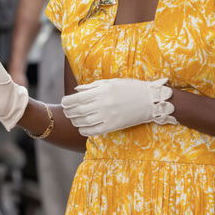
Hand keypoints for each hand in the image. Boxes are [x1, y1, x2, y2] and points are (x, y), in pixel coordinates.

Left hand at [61, 78, 175, 136]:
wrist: (150, 100)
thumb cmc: (130, 88)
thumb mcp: (111, 83)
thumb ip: (92, 86)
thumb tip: (76, 90)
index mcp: (101, 91)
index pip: (75, 99)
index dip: (66, 102)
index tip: (64, 103)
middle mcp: (102, 104)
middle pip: (77, 111)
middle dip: (69, 112)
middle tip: (67, 112)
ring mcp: (107, 116)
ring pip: (83, 122)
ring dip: (75, 122)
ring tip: (74, 119)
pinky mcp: (113, 126)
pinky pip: (93, 131)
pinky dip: (84, 131)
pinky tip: (83, 128)